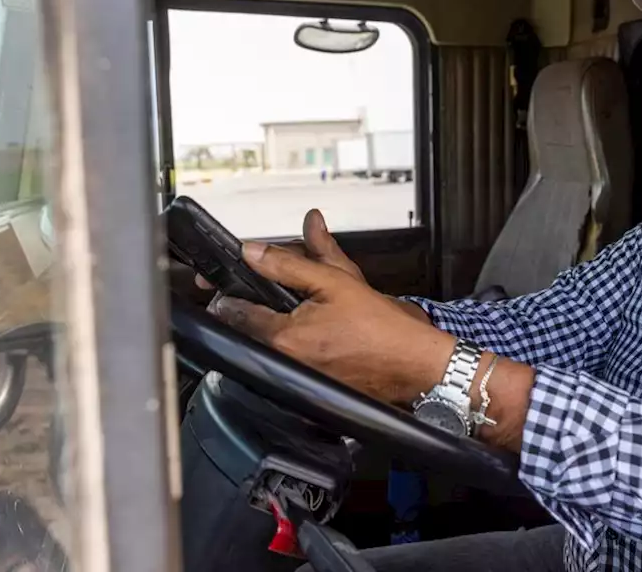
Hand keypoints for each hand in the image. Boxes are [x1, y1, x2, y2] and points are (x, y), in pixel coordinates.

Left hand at [210, 241, 454, 405]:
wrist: (416, 364)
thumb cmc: (384, 329)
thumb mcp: (336, 281)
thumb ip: (290, 262)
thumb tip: (255, 250)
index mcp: (284, 338)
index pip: (232, 312)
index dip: (227, 292)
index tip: (225, 283)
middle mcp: (284, 364)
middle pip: (247, 331)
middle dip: (253, 307)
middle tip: (271, 292)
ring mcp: (295, 380)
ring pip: (265, 346)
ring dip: (272, 326)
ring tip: (301, 311)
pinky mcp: (308, 391)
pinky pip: (286, 362)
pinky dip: (292, 345)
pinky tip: (315, 333)